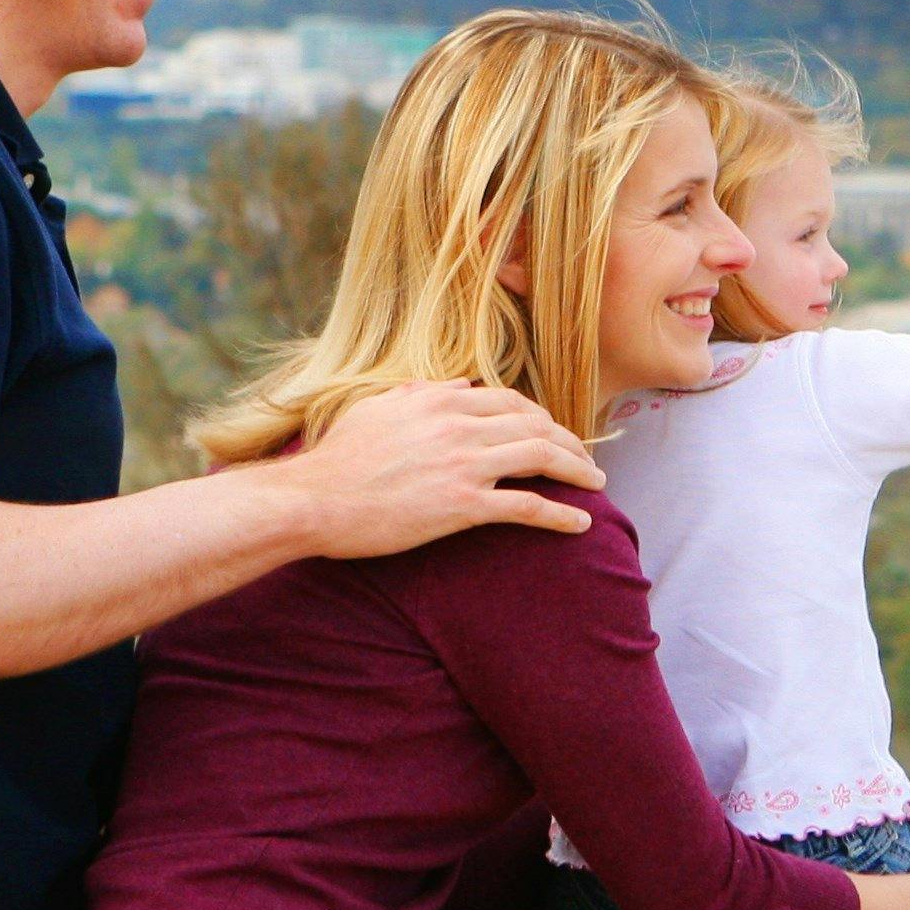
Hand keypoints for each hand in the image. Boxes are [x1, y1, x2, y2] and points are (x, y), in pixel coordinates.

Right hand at [268, 381, 604, 559]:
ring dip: (577, 470)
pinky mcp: (463, 505)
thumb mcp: (377, 409)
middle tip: (587, 459)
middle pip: (535, 425)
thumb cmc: (338, 459)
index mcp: (440, 400)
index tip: (555, 431)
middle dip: (569, 441)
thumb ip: (420, 394)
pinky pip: (527, 506)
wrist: (313, 500)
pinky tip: (580, 523)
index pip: (510, 400)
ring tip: (597, 484)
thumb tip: (455, 386)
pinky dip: (560, 514)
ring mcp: (464, 465)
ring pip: (541, 457)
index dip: (540, 416)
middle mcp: (459, 425)